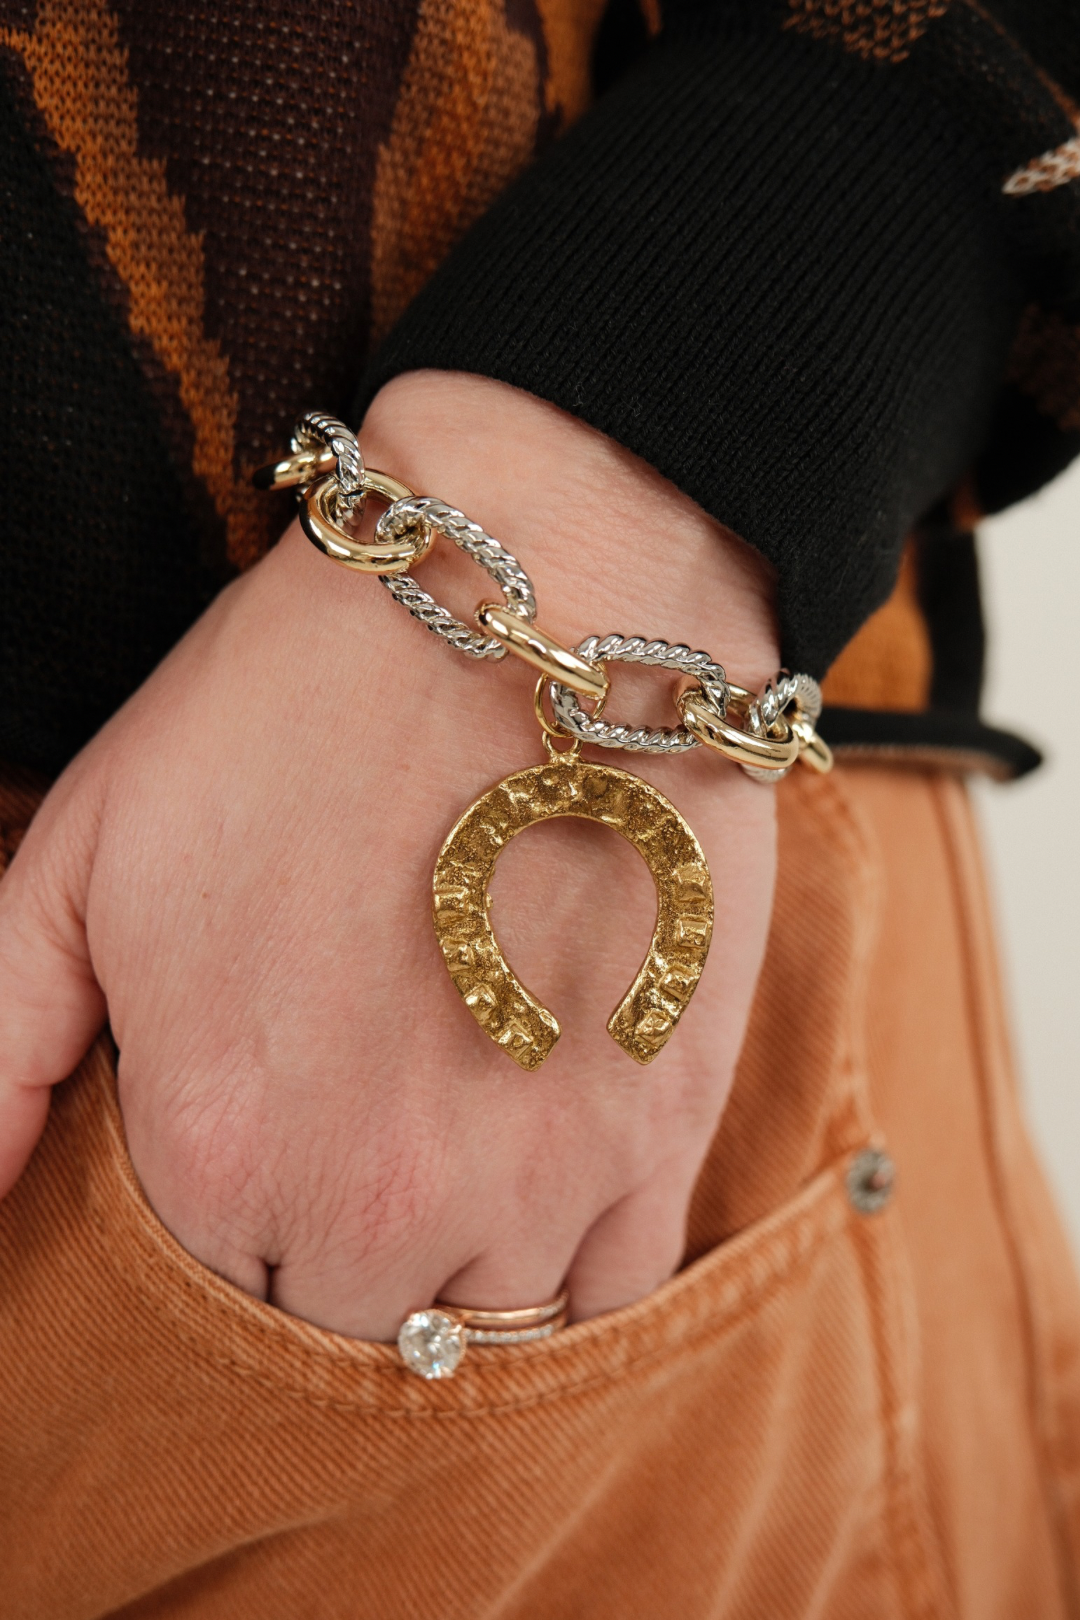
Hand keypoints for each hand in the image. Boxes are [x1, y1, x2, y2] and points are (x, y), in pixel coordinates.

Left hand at [0, 373, 778, 1337]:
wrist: (543, 612)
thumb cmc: (304, 710)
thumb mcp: (88, 852)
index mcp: (218, 1146)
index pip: (192, 1303)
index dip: (213, 1226)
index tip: (243, 1148)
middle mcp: (376, 1205)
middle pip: (329, 1329)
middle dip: (317, 1261)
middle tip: (339, 1142)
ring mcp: (535, 1183)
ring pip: (466, 1331)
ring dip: (441, 1270)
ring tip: (436, 1154)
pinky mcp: (657, 1139)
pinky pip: (604, 1301)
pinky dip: (560, 1275)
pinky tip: (531, 1188)